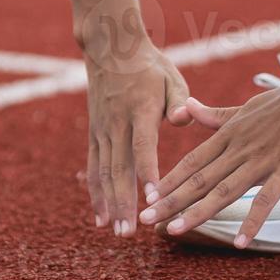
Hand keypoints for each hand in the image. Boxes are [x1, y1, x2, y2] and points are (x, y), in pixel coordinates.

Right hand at [82, 33, 190, 238]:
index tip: (154, 197)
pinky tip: (100, 217)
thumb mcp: (170, 76)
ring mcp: (102, 129)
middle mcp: (117, 122)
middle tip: (131, 231)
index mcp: (141, 109)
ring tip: (117, 230)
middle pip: (119, 166)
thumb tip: (186, 117)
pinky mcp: (94, 134)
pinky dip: (95, 193)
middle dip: (124, 201)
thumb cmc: (149, 65)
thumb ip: (179, 100)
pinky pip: (93, 167)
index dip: (148, 171)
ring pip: (103, 172)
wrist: (110, 48)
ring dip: (109, 203)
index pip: (143, 144)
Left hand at [137, 72, 279, 246]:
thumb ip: (216, 114)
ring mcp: (262, 159)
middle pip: (200, 178)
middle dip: (171, 200)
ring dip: (198, 212)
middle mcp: (240, 148)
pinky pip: (267, 198)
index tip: (148, 196)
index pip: (192, 161)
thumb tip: (186, 107)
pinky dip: (252, 220)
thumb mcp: (246, 107)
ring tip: (173, 230)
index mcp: (230, 134)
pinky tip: (240, 242)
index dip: (169, 180)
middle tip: (145, 219)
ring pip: (224, 189)